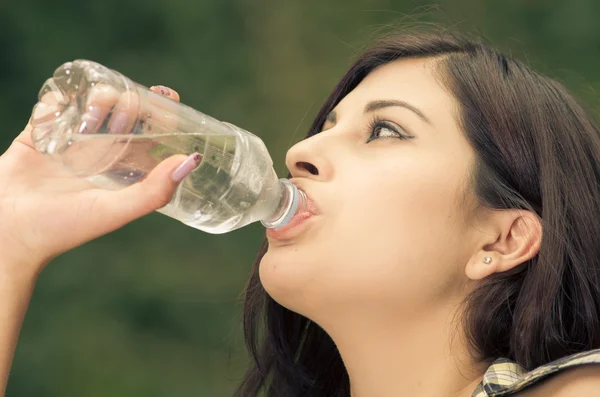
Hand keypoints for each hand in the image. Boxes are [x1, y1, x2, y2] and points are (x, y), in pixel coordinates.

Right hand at [0, 85, 189, 276]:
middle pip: (125, 114)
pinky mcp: (39, 135)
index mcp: (123, 171)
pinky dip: (59, 99)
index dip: (163, 113)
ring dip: (98, 97)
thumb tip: (191, 160)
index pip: (152, 134)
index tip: (168, 95)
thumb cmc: (63, 228)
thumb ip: (153, 191)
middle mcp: (101, 155)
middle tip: (125, 106)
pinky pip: (52, 106)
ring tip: (95, 109)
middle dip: (130, 100)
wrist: (6, 233)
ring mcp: (71, 143)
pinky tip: (62, 105)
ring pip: (92, 105)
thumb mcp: (115, 211)